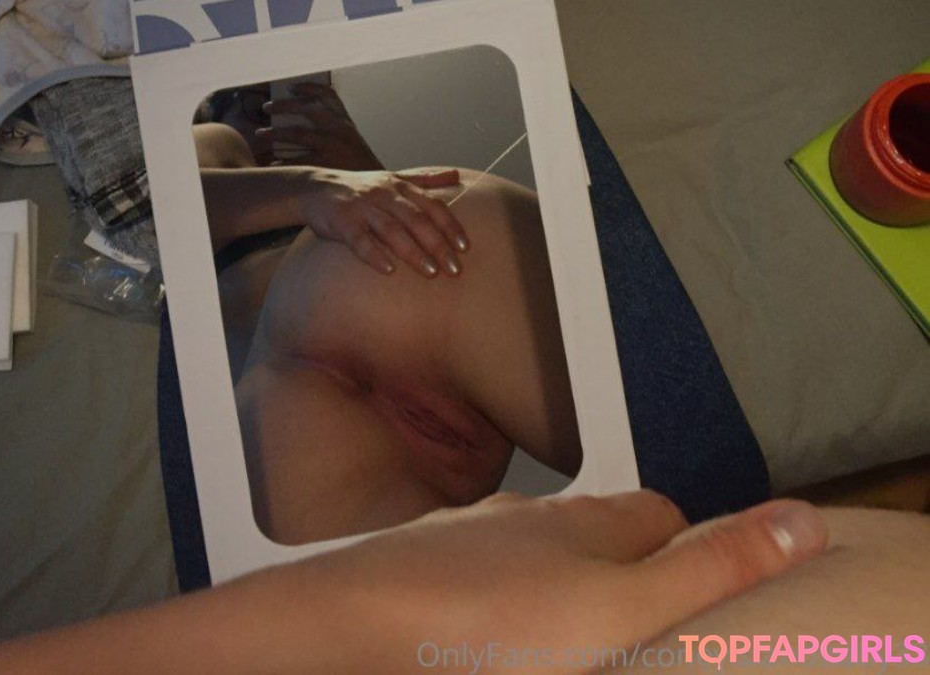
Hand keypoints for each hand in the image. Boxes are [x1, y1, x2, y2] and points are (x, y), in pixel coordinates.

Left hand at [254, 82, 383, 169]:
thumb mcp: (350, 137)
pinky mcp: (324, 165)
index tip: (291, 86)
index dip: (308, 87)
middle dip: (283, 105)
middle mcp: (338, 129)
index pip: (327, 95)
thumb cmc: (357, 162)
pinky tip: (271, 163)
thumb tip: (302, 118)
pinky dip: (282, 161)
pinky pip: (296, 161)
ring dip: (275, 133)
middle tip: (266, 107)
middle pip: (306, 109)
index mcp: (344, 120)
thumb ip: (334, 126)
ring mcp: (330, 146)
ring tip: (260, 134)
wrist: (372, 186)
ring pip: (296, 133)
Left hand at [288, 489, 828, 672]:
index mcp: (585, 525)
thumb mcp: (623, 612)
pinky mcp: (421, 573)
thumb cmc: (488, 627)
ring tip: (568, 635)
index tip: (709, 584)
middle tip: (647, 615)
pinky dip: (493, 603)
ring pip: (530, 553)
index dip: (691, 546)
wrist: (352, 627)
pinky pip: (473, 580)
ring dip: (556, 582)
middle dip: (626, 561)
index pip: (660, 515)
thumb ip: (712, 572)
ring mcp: (470, 542)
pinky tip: (484, 639)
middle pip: (596, 528)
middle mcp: (528, 520)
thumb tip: (804, 519)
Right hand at [297, 167, 466, 276]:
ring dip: (412, 251)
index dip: (450, 225)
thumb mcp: (394, 179)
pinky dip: (374, 254)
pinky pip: (359, 239)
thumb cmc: (362, 189)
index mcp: (400, 186)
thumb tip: (457, 175)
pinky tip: (388, 270)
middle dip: (437, 244)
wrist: (316, 188)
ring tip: (431, 272)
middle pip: (415, 219)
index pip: (431, 205)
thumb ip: (425, 180)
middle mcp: (384, 194)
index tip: (465, 247)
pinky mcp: (341, 220)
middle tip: (455, 269)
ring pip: (391, 229)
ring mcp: (362, 207)